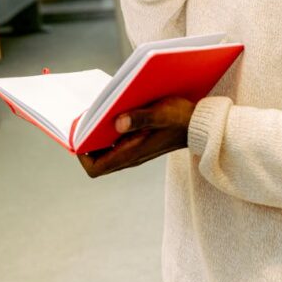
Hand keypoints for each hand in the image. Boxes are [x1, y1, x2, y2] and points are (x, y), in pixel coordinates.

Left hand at [77, 96, 193, 177]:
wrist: (200, 124)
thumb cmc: (181, 118)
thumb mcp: (161, 113)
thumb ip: (140, 118)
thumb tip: (117, 122)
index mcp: (131, 154)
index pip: (95, 168)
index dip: (82, 154)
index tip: (82, 133)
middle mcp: (130, 157)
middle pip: (97, 160)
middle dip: (87, 142)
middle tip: (87, 119)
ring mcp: (134, 151)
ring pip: (105, 151)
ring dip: (98, 135)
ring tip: (98, 114)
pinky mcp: (139, 144)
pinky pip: (115, 143)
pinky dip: (109, 132)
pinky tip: (114, 112)